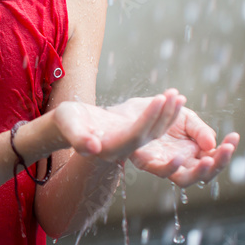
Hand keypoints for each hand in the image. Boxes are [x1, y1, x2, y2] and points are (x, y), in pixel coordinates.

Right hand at [53, 89, 184, 165]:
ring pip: (156, 131)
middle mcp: (124, 149)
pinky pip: (155, 126)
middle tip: (175, 95)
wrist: (67, 125)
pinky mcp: (134, 135)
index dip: (148, 118)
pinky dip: (166, 113)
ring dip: (169, 113)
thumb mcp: (69, 126)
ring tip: (178, 95)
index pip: (135, 135)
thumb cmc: (66, 122)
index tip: (159, 98)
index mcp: (110, 149)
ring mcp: (131, 143)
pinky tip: (174, 99)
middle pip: (150, 134)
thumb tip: (92, 147)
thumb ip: (78, 137)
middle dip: (164, 115)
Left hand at [130, 107, 238, 185]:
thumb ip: (200, 131)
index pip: (213, 160)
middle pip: (203, 174)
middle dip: (219, 164)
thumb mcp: (185, 118)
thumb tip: (212, 145)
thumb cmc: (159, 115)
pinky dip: (171, 167)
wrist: (130, 109)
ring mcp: (163, 164)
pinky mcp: (145, 161)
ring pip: (184, 179)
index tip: (234, 137)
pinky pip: (159, 170)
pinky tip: (180, 157)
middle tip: (227, 149)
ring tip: (209, 159)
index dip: (225, 152)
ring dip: (199, 172)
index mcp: (192, 153)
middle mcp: (179, 163)